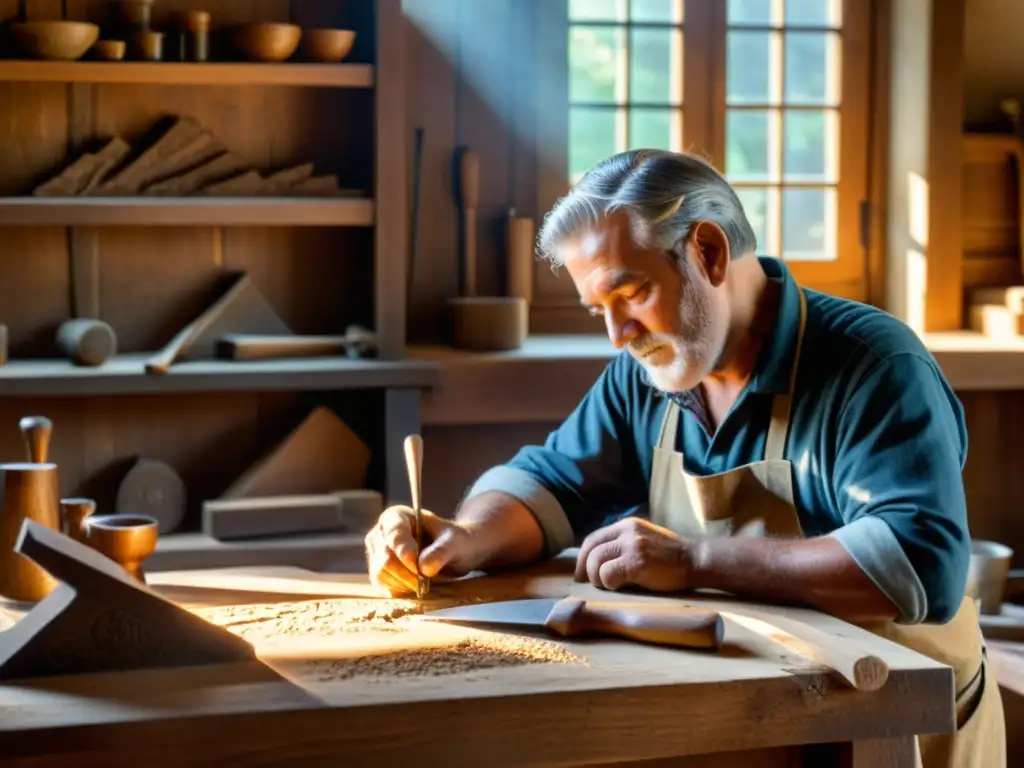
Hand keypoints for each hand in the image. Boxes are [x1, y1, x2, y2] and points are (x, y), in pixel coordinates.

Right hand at [364, 505, 481, 595]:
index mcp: (396, 516)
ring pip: (381, 575)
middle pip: (385, 559)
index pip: (394, 536)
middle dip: (407, 574)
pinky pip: (383, 586)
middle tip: (427, 581)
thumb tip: (424, 567)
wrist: (453, 553)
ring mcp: (377, 553)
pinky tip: (415, 587)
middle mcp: (381, 533)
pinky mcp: (379, 572)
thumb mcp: (455, 542)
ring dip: (405, 584)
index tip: (420, 568)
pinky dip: (400, 590)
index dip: (405, 553)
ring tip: (424, 583)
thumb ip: (441, 551)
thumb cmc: (453, 541)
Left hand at [574, 517, 693, 591]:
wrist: (696, 560)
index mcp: (626, 525)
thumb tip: (597, 562)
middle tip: (590, 584)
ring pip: (596, 562)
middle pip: (590, 550)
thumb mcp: (644, 540)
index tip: (582, 573)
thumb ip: (623, 545)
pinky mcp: (638, 562)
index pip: (593, 538)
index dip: (583, 557)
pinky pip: (608, 574)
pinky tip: (621, 586)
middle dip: (585, 570)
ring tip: (610, 585)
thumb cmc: (671, 557)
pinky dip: (609, 584)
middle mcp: (627, 531)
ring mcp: (632, 545)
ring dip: (598, 578)